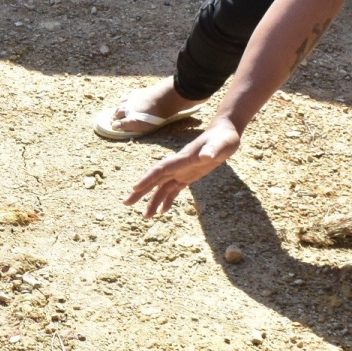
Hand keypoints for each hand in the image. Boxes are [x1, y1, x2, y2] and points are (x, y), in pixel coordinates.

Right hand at [124, 119, 241, 218]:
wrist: (225, 134)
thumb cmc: (223, 138)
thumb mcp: (221, 144)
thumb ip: (212, 150)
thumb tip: (206, 157)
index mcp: (182, 159)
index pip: (160, 170)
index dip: (147, 179)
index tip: (135, 188)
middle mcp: (177, 165)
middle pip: (154, 179)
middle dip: (140, 191)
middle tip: (126, 203)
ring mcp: (181, 170)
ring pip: (162, 187)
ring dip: (152, 200)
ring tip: (146, 217)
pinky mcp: (188, 175)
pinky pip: (173, 189)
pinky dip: (167, 200)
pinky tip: (163, 211)